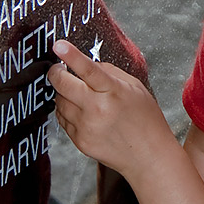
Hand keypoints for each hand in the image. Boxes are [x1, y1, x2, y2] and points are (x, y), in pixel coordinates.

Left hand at [47, 40, 175, 176]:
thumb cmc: (146, 120)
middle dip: (55, 73)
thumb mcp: (135, 88)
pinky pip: (62, 119)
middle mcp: (97, 109)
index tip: (58, 45)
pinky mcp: (79, 141)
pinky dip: (66, 111)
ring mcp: (86, 127)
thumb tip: (86, 64)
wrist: (148, 157)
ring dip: (62, 93)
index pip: (88, 70)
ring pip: (59, 101)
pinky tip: (81, 111)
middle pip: (63, 85)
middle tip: (57, 69)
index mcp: (114, 92)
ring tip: (77, 93)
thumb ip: (109, 72)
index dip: (71, 56)